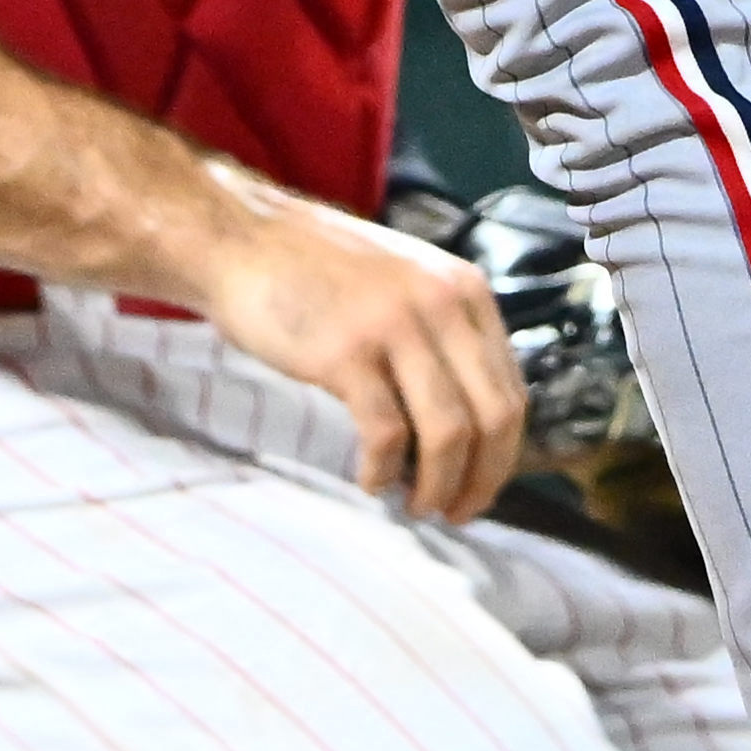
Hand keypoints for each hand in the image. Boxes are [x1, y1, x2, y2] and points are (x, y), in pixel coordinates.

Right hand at [180, 186, 527, 521]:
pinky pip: (386, 434)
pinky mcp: (346, 352)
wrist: (238, 237)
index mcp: (465, 290)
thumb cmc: (315, 270)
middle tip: (457, 513)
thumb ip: (444, 333)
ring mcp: (394, 326)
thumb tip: (473, 422)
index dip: (504, 455)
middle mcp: (442, 304)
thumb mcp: (405, 282)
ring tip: (417, 506)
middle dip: (482, 480)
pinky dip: (384, 471)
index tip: (479, 485)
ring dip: (438, 486)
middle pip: (493, 418)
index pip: (512, 391)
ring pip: (448, 433)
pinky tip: (371, 482)